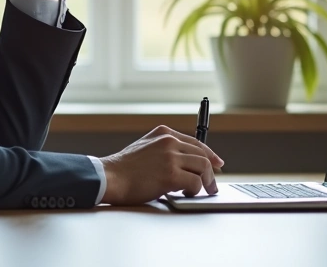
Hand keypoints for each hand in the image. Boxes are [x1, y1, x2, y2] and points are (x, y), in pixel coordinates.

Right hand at [98, 125, 224, 205]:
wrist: (110, 177)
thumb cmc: (125, 168)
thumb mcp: (145, 147)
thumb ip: (164, 149)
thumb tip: (185, 162)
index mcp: (163, 133)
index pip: (195, 142)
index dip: (209, 154)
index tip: (217, 163)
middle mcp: (169, 141)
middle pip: (202, 155)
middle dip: (211, 171)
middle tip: (212, 184)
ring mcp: (170, 157)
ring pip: (203, 167)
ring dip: (206, 182)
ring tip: (202, 191)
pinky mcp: (171, 174)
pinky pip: (195, 182)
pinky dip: (195, 190)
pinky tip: (186, 193)